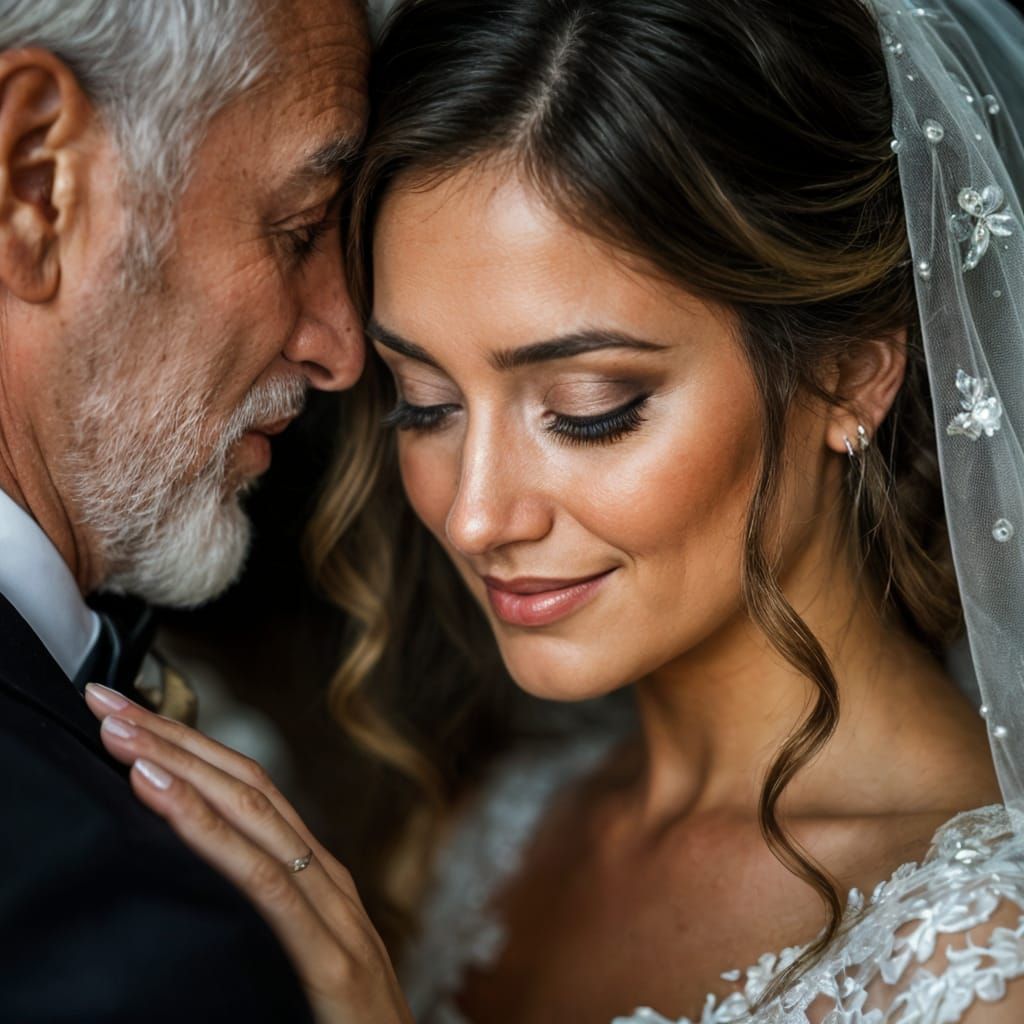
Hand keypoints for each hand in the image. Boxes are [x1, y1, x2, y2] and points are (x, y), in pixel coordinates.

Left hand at [84, 683, 413, 1023]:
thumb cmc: (343, 1023)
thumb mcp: (298, 953)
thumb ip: (262, 907)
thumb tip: (190, 868)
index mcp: (316, 873)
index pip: (248, 787)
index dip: (190, 745)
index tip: (132, 715)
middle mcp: (324, 876)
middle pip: (246, 784)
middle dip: (175, 738)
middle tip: (109, 700)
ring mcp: (331, 910)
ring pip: (251, 815)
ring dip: (180, 767)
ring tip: (122, 734)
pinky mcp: (328, 959)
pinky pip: (261, 884)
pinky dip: (207, 832)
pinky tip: (161, 797)